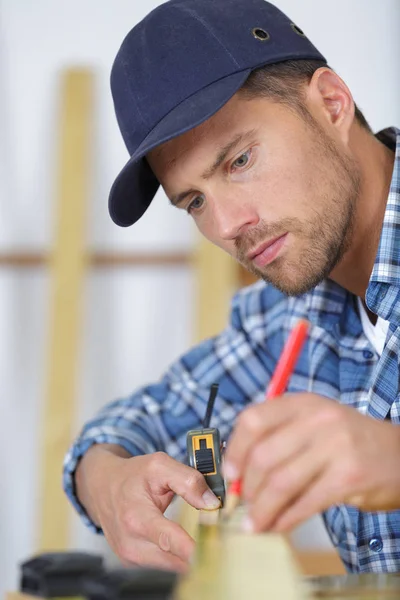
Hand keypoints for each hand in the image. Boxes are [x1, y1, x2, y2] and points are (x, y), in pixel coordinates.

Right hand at [77, 447, 219, 571]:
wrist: (102, 486)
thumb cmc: (131, 475)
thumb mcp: (159, 465)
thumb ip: (188, 481)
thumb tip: (211, 502)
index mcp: (136, 516)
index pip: (169, 540)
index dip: (194, 550)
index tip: (215, 552)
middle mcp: (130, 542)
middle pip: (175, 559)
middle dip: (199, 550)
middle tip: (217, 538)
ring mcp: (130, 555)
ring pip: (172, 565)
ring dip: (189, 555)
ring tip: (200, 536)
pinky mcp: (132, 561)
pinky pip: (164, 564)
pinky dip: (176, 555)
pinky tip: (182, 542)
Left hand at [224, 393, 399, 532]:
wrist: (399, 453)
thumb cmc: (348, 440)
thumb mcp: (314, 422)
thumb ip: (279, 437)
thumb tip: (239, 471)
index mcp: (302, 403)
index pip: (253, 419)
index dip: (235, 449)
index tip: (230, 472)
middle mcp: (317, 420)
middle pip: (263, 455)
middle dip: (247, 486)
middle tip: (244, 503)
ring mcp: (335, 447)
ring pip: (280, 482)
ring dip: (262, 509)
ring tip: (255, 522)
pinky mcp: (347, 477)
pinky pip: (304, 503)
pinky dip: (285, 520)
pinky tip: (278, 526)